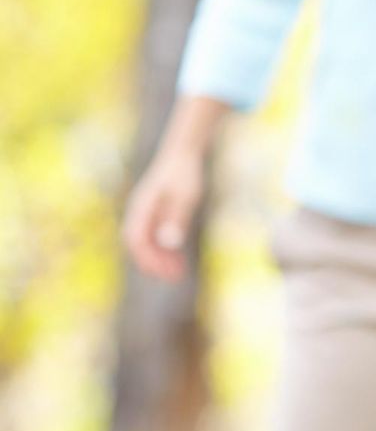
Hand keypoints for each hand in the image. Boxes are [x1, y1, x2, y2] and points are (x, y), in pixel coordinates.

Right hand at [121, 96, 225, 281]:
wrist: (184, 153)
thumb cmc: (184, 173)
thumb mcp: (184, 196)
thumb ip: (176, 218)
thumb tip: (169, 243)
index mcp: (142, 208)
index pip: (136, 240)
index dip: (148, 258)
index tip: (163, 272)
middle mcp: (140, 213)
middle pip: (140, 245)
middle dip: (155, 263)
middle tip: (174, 278)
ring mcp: (147, 214)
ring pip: (149, 243)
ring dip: (161, 258)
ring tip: (179, 273)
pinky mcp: (157, 213)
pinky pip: (156, 236)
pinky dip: (165, 249)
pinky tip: (179, 259)